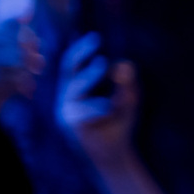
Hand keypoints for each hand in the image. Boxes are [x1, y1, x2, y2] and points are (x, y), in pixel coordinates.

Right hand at [57, 34, 139, 167]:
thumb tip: (125, 64)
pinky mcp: (71, 125)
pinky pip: (83, 111)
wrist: (115, 156)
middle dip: (82, 56)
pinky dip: (99, 107)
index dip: (81, 48)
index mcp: (77, 86)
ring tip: (105, 64)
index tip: (96, 37)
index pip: (73, 62)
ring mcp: (66, 111)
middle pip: (70, 70)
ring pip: (76, 89)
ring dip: (91, 76)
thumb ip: (127, 83)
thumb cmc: (119, 124)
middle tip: (101, 50)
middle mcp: (67, 96)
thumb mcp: (128, 100)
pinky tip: (111, 106)